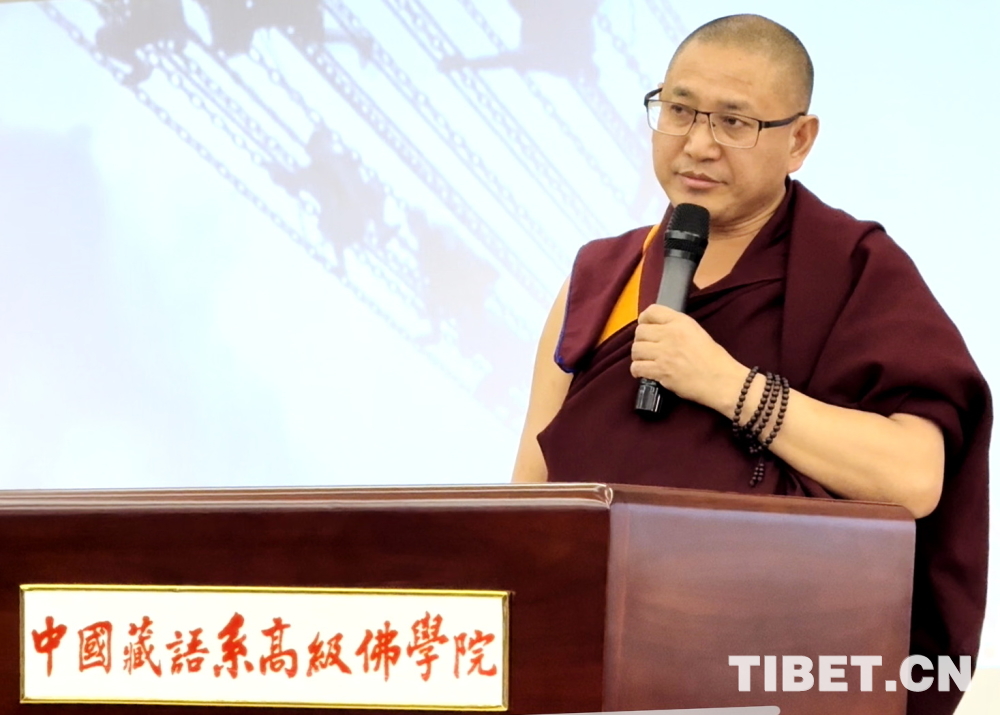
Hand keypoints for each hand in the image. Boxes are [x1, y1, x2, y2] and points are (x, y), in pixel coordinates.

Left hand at [630, 304, 745, 413]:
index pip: (652, 311)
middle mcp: (670, 334)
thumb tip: (657, 330)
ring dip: (638, 356)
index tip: (646, 326)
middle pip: (640, 331)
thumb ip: (676, 327)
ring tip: (645, 360)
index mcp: (681, 322)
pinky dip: (637, 370)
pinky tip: (643, 372)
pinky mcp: (660, 371)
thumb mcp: (696, 332)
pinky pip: (637, 367)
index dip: (645, 319)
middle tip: (647, 348)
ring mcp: (663, 353)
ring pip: (636, 349)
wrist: (721, 380)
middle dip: (641, 340)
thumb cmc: (714, 358)